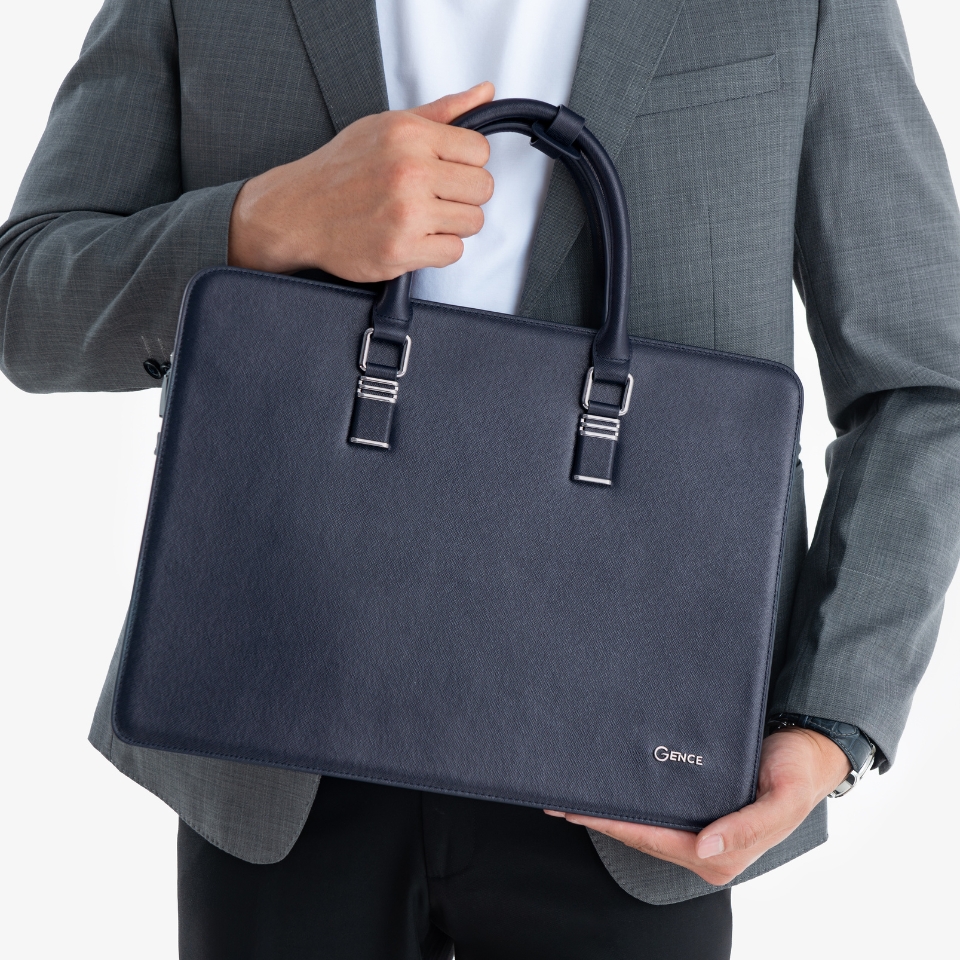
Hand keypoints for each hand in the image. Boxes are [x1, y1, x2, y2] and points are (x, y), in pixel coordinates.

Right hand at [228, 82, 495, 280]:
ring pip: (473, 222)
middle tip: (436, 197)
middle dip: (464, 195)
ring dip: (454, 224)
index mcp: (409, 135)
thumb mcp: (385, 126)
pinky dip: (439, 249)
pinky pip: (453, 252)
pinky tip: (416, 238)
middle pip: (482, 188)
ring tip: (424, 218)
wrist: (298, 212)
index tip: (448, 171)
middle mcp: (409, 172)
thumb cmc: (342, 170)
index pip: (480, 150)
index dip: (468, 163)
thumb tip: (484, 93)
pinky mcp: (401, 250)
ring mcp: (406, 214)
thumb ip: (440, 112)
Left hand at [545, 727, 850, 885]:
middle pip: (641, 836)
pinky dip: (630, 802)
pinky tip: (610, 790)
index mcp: (721, 852)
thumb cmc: (797, 774)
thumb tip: (703, 846)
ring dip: (610, 814)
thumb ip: (746, 828)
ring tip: (571, 797)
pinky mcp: (700, 810)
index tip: (576, 811)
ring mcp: (702, 830)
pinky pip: (657, 812)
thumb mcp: (782, 800)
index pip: (652, 840)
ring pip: (645, 827)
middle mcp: (706, 847)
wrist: (810, 751)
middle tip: (558, 801)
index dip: (613, 826)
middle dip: (600, 821)